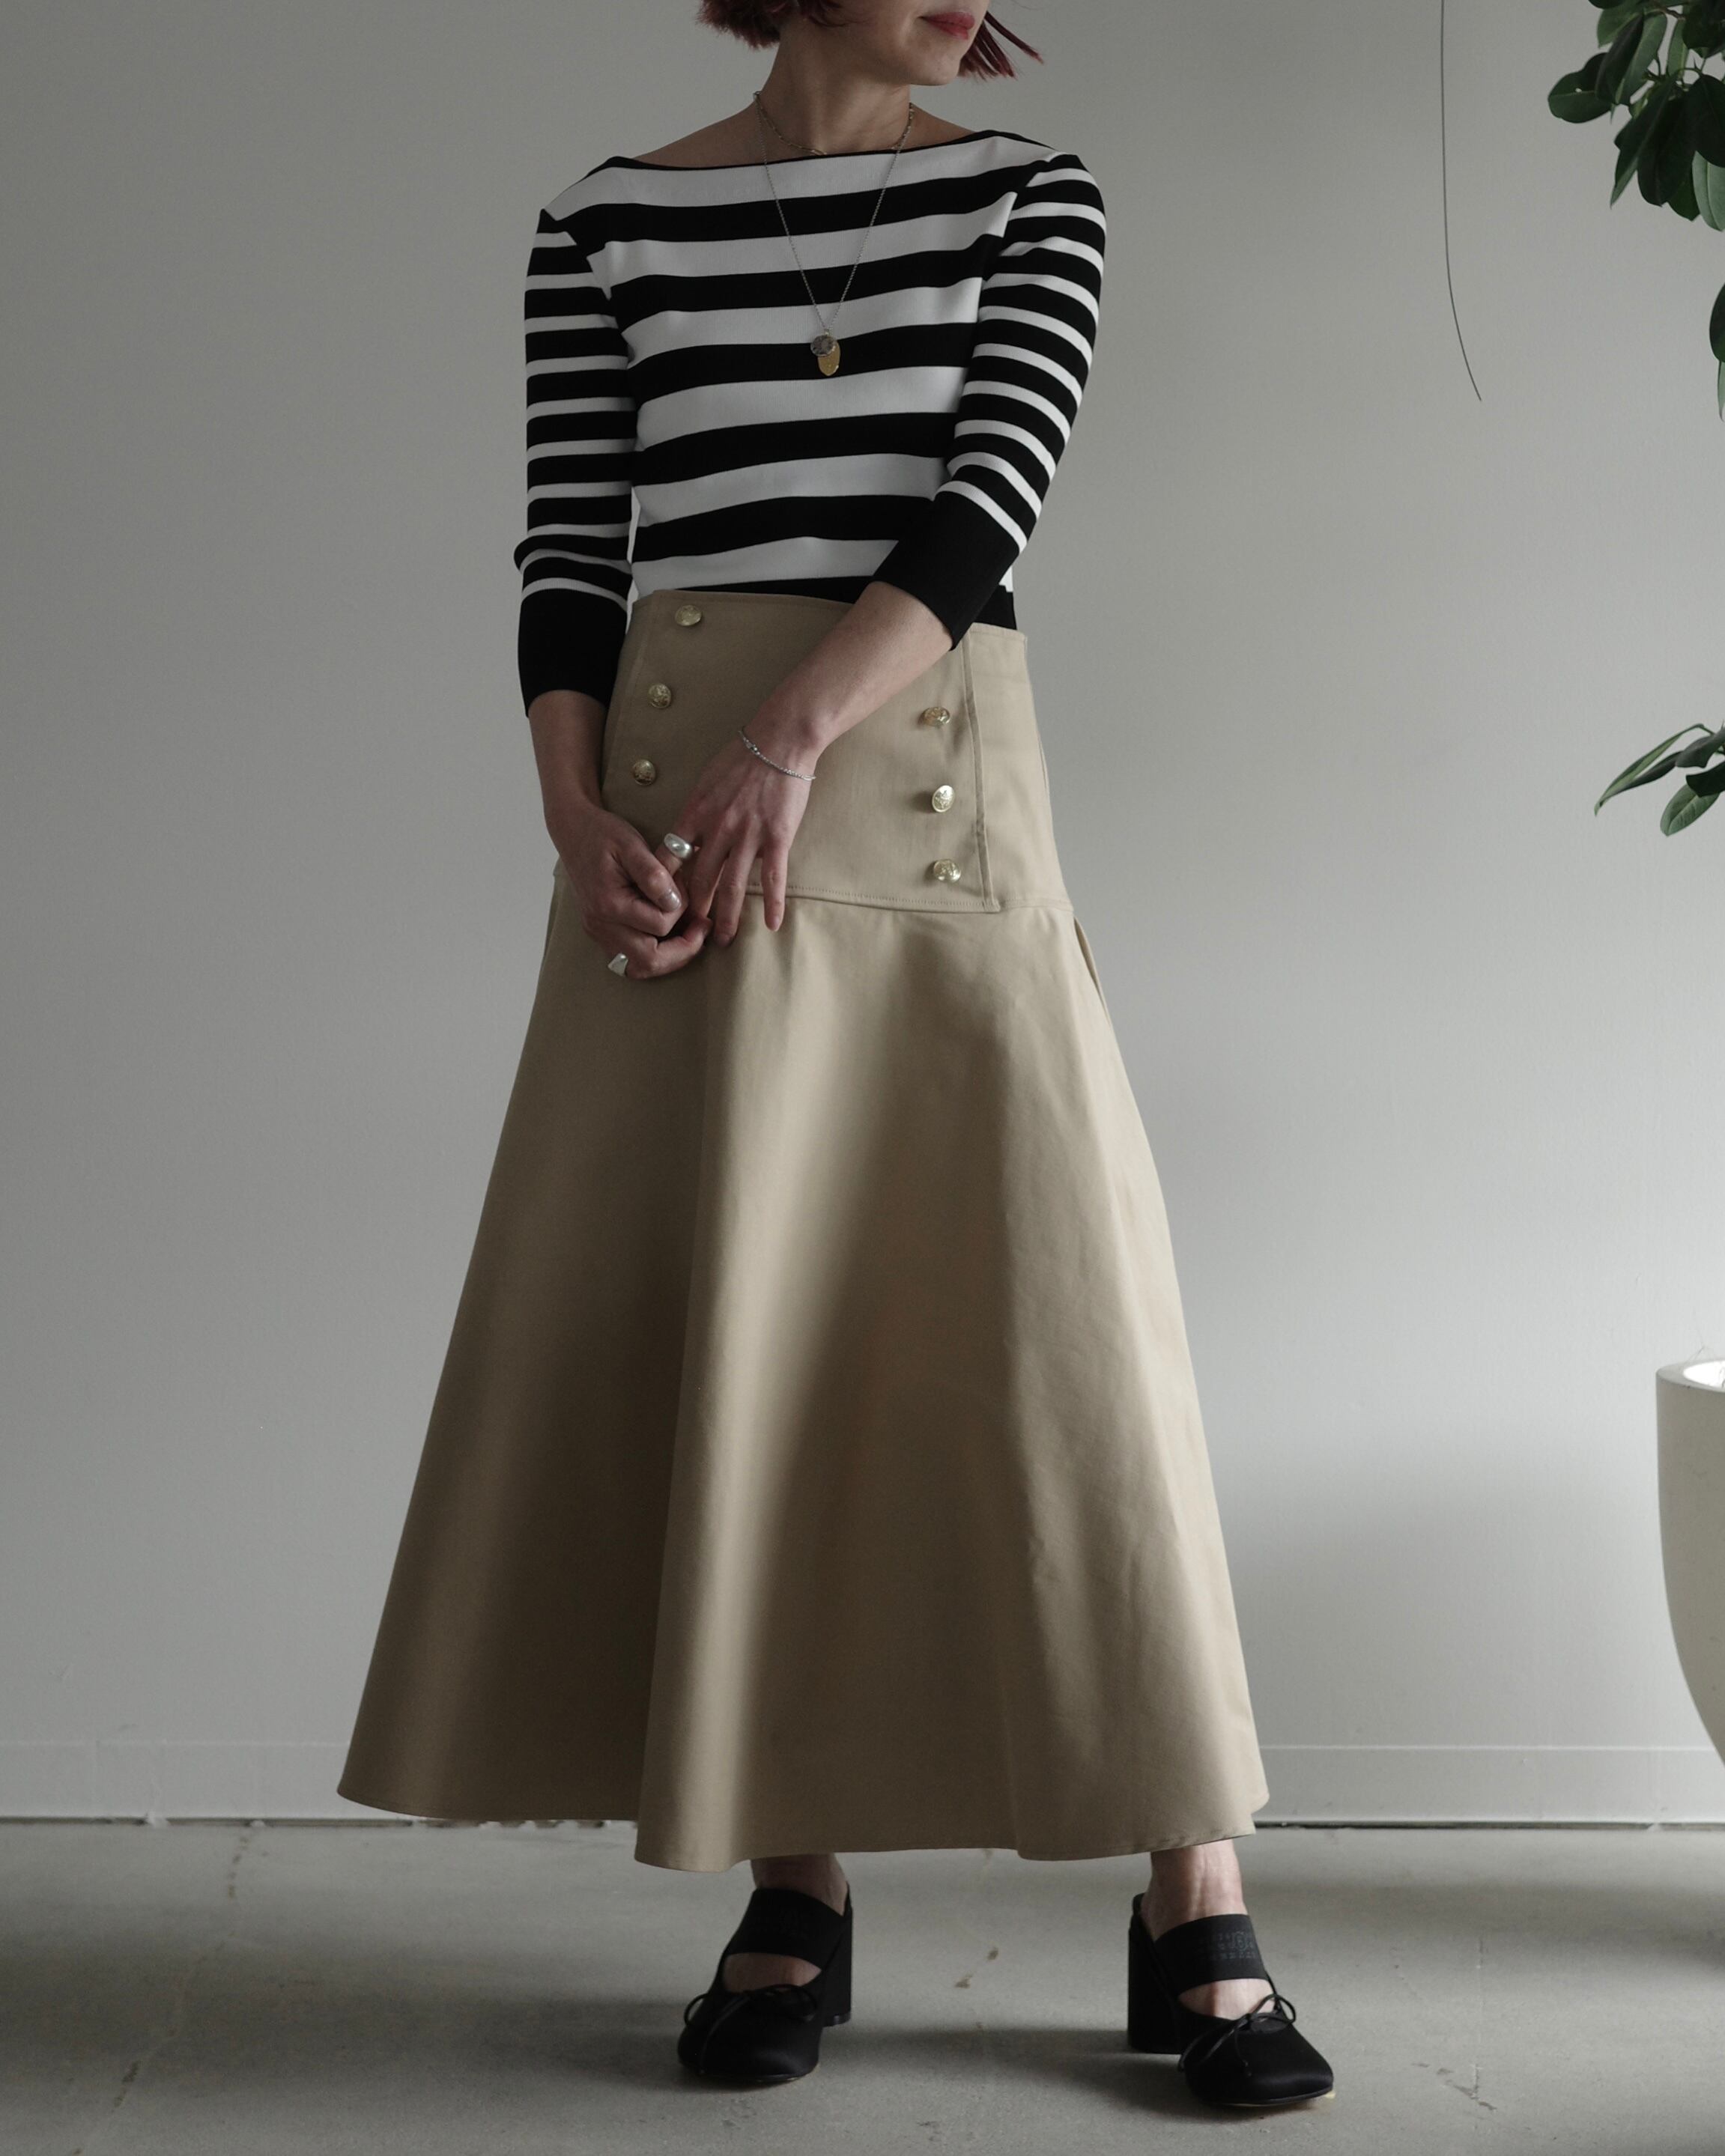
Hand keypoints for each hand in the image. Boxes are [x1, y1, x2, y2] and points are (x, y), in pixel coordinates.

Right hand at [551, 798, 709, 979]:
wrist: (574, 832)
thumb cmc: (603, 834)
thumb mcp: (631, 844)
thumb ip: (653, 874)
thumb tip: (673, 901)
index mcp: (609, 904)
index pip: (659, 925)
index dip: (682, 910)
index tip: (686, 888)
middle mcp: (601, 925)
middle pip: (650, 961)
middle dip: (684, 949)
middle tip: (702, 928)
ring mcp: (599, 933)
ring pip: (640, 967)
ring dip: (670, 958)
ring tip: (690, 937)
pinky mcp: (602, 933)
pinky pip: (630, 961)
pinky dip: (653, 954)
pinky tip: (669, 937)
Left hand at [656, 710, 818, 944]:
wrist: (779, 740)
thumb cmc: (742, 756)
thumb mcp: (705, 780)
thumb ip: (695, 811)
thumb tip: (684, 835)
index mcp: (695, 814)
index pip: (670, 859)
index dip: (664, 887)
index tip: (661, 906)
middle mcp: (717, 829)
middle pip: (700, 880)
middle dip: (694, 911)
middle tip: (690, 933)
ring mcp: (748, 835)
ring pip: (732, 887)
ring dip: (727, 918)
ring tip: (723, 940)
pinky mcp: (777, 837)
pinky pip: (773, 878)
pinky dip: (772, 904)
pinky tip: (772, 925)